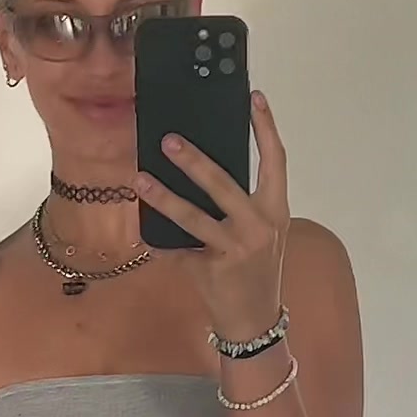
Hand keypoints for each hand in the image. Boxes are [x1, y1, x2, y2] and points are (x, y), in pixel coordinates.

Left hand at [135, 90, 287, 338]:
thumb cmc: (255, 268)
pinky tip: (143, 234)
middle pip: (224, 184)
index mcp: (276, 210)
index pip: (276, 161)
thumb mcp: (258, 232)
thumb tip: (201, 168)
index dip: (266, 128)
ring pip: (194, 218)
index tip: (253, 97)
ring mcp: (236, 249)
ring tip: (141, 179)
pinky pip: (178, 251)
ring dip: (164, 197)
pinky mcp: (213, 271)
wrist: (255, 318)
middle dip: (194, 161)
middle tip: (169, 139)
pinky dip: (159, 243)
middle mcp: (259, 226)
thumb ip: (239, 204)